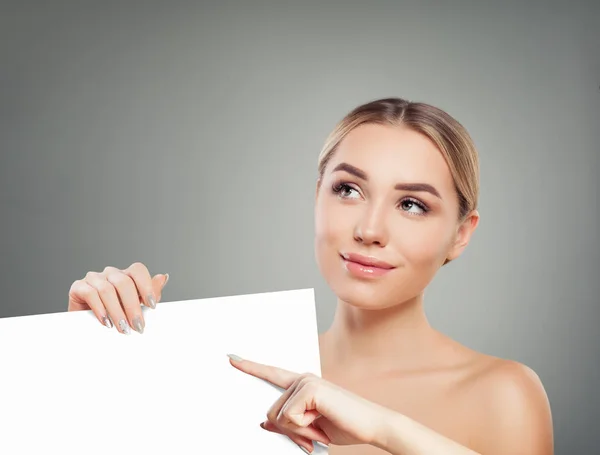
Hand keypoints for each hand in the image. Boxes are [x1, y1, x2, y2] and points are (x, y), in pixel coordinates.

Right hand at [68, 262, 168, 333]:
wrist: (87, 328)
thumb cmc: (115, 315)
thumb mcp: (136, 306)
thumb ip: (150, 292)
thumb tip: (163, 277)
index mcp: (125, 274)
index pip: (138, 270)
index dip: (146, 286)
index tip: (152, 306)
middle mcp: (110, 273)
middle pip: (123, 282)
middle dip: (133, 306)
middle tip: (138, 326)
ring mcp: (93, 278)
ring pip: (107, 289)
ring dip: (117, 312)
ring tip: (123, 328)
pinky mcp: (78, 287)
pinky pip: (90, 294)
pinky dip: (100, 309)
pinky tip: (106, 322)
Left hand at [228, 354, 391, 452]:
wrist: (373, 426)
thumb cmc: (344, 426)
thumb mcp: (309, 429)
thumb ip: (287, 424)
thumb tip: (264, 424)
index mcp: (302, 385)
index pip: (272, 374)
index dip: (250, 367)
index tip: (231, 357)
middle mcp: (302, 379)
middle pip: (271, 412)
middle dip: (290, 431)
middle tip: (314, 433)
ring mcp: (307, 382)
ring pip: (280, 417)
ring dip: (299, 432)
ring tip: (321, 428)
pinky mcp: (310, 388)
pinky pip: (290, 418)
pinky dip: (304, 429)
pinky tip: (322, 424)